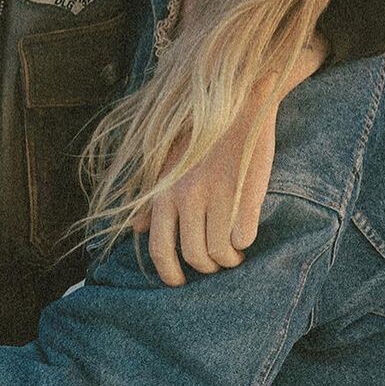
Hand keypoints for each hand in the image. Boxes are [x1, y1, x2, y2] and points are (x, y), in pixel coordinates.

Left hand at [136, 35, 326, 284]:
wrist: (238, 103)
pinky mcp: (247, 194)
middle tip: (217, 263)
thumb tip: (137, 230)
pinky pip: (245, 237)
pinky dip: (246, 241)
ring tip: (235, 251)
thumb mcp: (168, 165)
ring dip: (230, 259)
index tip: (180, 282)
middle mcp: (187, 197)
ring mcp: (217, 197)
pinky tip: (247, 233)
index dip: (170, 274)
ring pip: (222, 252)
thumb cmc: (200, 136)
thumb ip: (152, 200)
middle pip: (195, 257)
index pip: (159, 250)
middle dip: (208, 269)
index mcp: (164, 193)